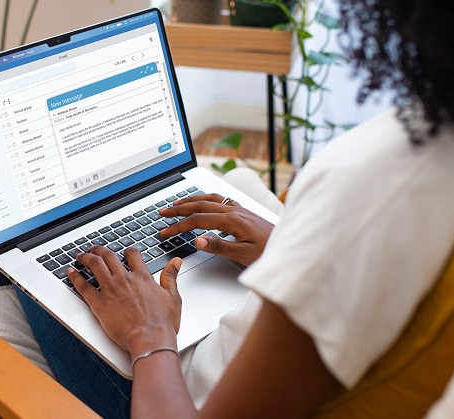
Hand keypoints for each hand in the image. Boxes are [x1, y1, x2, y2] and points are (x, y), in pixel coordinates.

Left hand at [68, 246, 181, 353]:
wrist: (150, 338)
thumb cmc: (162, 323)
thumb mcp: (173, 297)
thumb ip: (171, 277)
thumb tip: (175, 262)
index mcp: (142, 277)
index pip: (133, 255)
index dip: (128, 251)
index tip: (124, 251)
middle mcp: (125, 280)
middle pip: (109, 257)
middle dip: (100, 250)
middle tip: (95, 249)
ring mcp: (110, 290)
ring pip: (95, 265)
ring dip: (86, 258)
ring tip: (81, 256)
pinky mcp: (99, 304)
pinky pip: (83, 286)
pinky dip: (75, 278)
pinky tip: (71, 273)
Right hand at [158, 193, 273, 265]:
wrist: (290, 248)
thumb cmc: (270, 252)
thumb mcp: (244, 255)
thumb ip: (220, 247)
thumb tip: (197, 240)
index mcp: (233, 220)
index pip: (198, 220)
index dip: (179, 225)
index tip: (166, 230)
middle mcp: (236, 211)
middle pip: (201, 205)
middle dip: (179, 208)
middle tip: (163, 212)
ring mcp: (240, 209)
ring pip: (210, 199)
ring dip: (191, 200)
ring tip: (176, 204)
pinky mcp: (244, 212)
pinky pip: (220, 200)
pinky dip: (205, 199)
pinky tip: (202, 201)